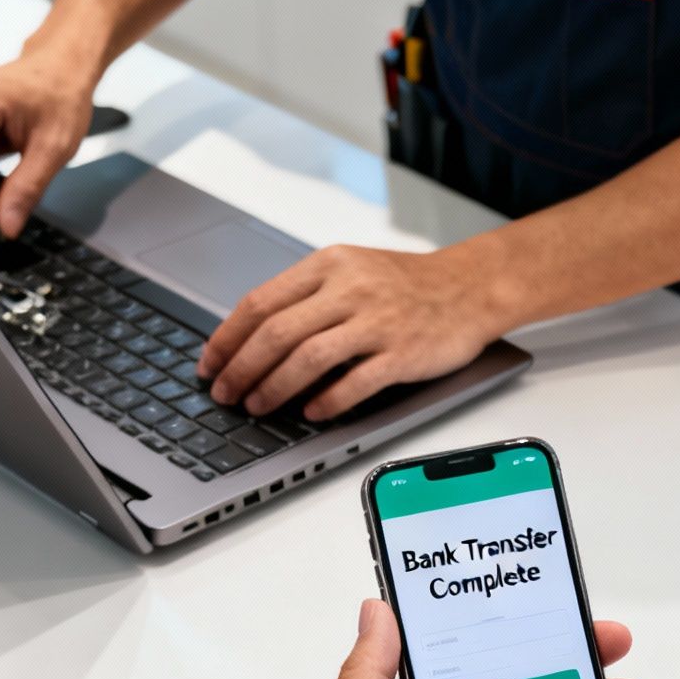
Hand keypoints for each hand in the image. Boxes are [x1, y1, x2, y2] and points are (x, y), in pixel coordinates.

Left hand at [198, 243, 516, 421]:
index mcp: (329, 265)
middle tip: (224, 393)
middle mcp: (350, 289)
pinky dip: (326, 401)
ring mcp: (377, 322)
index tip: (210, 363)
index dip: (227, 338)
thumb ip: (306, 296)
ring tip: (257, 407)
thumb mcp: (351, 270)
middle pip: (277, 333)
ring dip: (274, 388)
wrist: (469, 287)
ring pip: (308, 358)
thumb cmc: (406, 284)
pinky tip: (311, 413)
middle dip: (242, 369)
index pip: (261, 302)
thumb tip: (251, 338)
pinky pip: (355, 382)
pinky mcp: (402, 353)